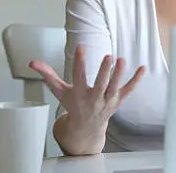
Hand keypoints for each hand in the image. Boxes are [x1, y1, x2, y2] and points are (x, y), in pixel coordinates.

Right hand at [29, 45, 145, 130]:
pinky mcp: (118, 100)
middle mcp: (94, 98)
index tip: (81, 47)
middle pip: (101, 84)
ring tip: (122, 60)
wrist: (85, 128)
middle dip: (105, 71)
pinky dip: (136, 80)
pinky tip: (142, 68)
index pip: (79, 76)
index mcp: (79, 94)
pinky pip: (129, 90)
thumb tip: (33, 62)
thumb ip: (47, 75)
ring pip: (115, 87)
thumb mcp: (58, 91)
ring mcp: (107, 100)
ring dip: (119, 74)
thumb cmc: (72, 105)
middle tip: (109, 56)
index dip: (80, 62)